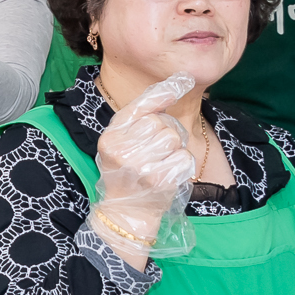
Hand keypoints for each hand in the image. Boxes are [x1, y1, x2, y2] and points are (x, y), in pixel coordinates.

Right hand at [85, 72, 198, 262]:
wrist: (126, 213)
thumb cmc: (126, 171)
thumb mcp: (122, 141)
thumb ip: (143, 111)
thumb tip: (178, 81)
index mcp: (109, 137)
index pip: (141, 107)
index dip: (164, 93)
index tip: (184, 81)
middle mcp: (121, 150)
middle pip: (161, 123)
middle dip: (167, 132)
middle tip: (158, 149)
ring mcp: (140, 167)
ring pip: (174, 138)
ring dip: (175, 148)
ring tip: (163, 161)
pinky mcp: (160, 180)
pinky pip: (184, 157)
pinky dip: (183, 164)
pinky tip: (170, 173)